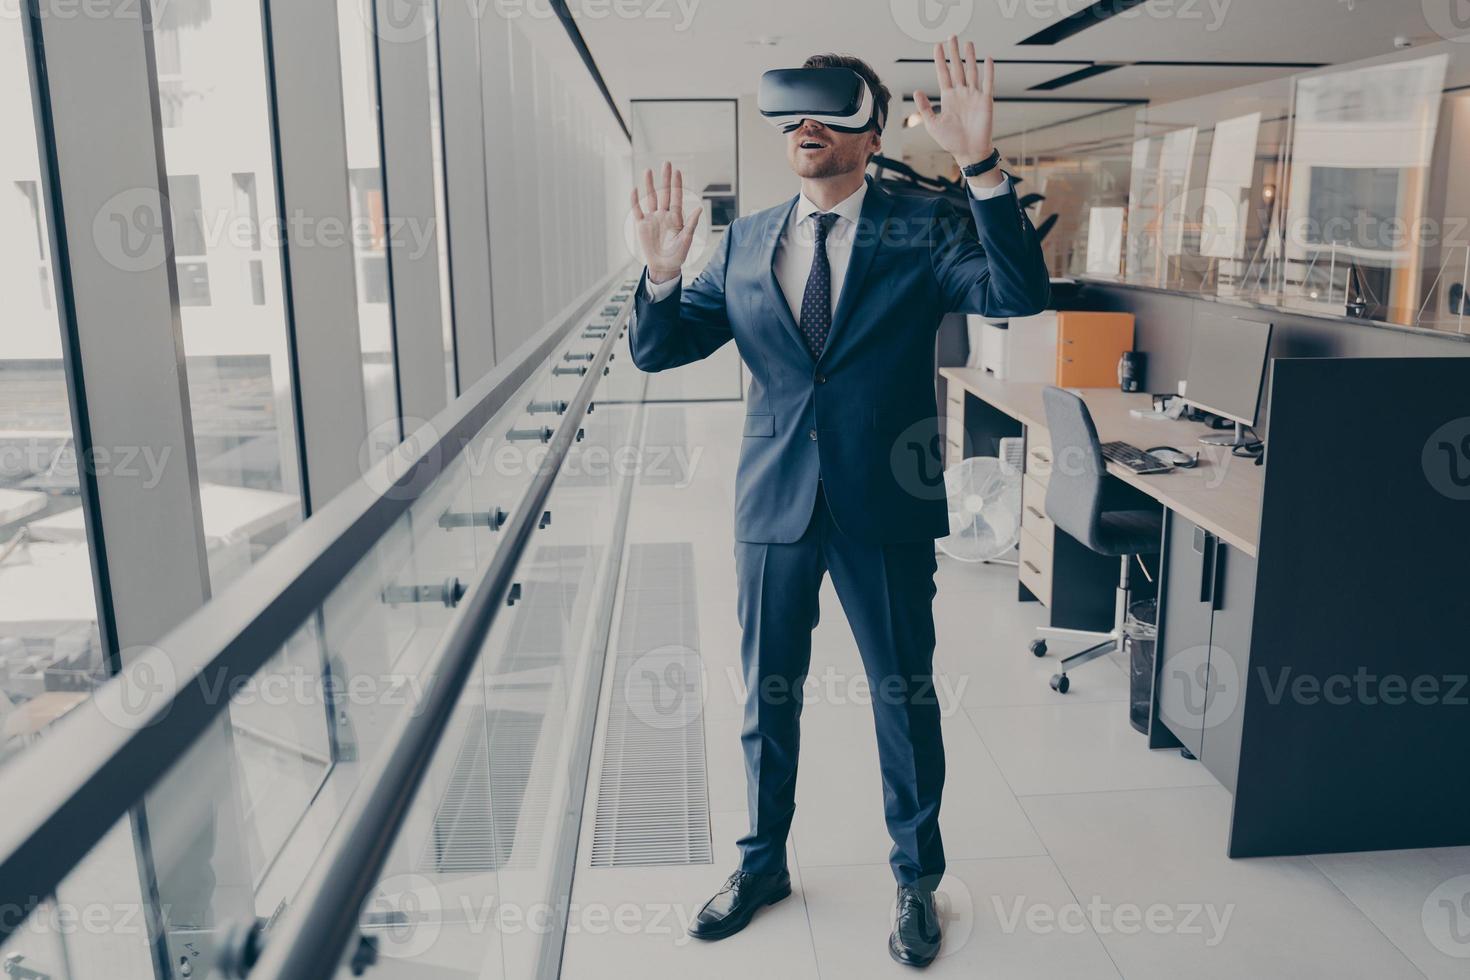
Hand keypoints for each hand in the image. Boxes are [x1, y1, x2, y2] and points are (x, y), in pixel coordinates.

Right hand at [631, 162, 702, 283]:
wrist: (664, 266)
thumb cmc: (678, 255)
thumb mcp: (686, 240)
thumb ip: (691, 224)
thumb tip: (699, 208)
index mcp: (676, 217)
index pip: (676, 197)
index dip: (676, 184)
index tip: (677, 171)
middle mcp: (664, 215)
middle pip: (664, 193)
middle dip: (665, 179)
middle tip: (666, 163)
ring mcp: (653, 219)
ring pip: (651, 198)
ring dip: (650, 185)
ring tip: (648, 171)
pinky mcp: (642, 225)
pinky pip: (637, 210)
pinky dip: (635, 201)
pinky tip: (635, 189)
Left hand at [914, 36, 994, 171]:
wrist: (969, 152)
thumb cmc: (951, 141)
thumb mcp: (933, 124)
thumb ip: (925, 108)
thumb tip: (917, 91)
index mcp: (948, 98)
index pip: (943, 74)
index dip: (940, 60)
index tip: (937, 46)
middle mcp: (961, 94)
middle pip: (957, 68)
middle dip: (954, 52)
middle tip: (952, 36)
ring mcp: (974, 96)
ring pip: (972, 71)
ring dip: (970, 57)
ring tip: (968, 43)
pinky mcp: (986, 101)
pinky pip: (988, 83)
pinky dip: (988, 71)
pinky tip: (987, 59)